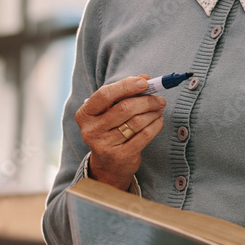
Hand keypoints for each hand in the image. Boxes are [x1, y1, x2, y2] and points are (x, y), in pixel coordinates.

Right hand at [76, 75, 165, 189]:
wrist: (108, 166)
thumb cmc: (111, 131)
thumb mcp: (110, 111)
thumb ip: (124, 93)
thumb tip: (145, 78)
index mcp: (85, 114)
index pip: (105, 95)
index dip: (126, 86)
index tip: (144, 82)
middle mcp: (91, 130)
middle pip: (124, 108)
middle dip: (146, 101)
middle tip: (160, 99)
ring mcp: (104, 145)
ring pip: (136, 122)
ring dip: (153, 112)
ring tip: (159, 109)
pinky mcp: (120, 156)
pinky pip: (144, 135)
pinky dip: (155, 125)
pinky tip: (158, 121)